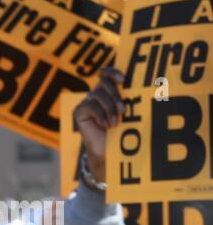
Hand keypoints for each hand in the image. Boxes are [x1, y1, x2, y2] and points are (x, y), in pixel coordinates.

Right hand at [73, 65, 124, 184]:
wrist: (108, 151)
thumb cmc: (123, 132)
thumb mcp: (130, 113)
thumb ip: (131, 99)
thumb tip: (144, 86)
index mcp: (110, 91)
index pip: (107, 73)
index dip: (113, 73)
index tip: (123, 80)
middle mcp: (98, 94)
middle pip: (104, 83)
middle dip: (115, 95)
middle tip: (123, 110)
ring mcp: (88, 102)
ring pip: (97, 94)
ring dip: (109, 108)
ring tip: (115, 122)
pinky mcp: (79, 111)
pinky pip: (90, 106)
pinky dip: (100, 115)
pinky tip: (105, 124)